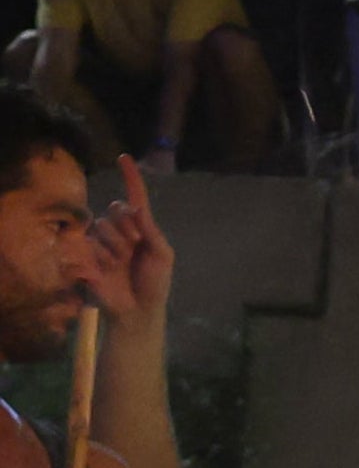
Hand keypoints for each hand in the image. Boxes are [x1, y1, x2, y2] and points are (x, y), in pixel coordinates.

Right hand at [74, 159, 172, 324]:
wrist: (138, 309)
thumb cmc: (155, 282)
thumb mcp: (162, 254)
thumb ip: (151, 229)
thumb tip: (137, 206)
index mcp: (141, 227)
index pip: (135, 198)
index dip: (130, 177)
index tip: (124, 157)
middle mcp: (119, 230)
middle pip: (116, 208)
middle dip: (128, 226)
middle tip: (135, 247)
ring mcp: (102, 241)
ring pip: (103, 225)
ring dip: (116, 244)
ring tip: (122, 263)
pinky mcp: (87, 254)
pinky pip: (91, 242)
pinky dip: (102, 254)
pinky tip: (108, 269)